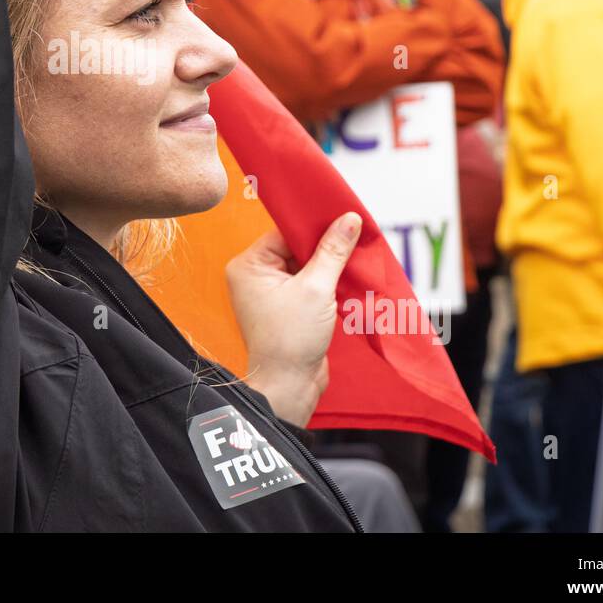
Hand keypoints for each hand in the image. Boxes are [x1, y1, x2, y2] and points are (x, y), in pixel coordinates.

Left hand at [226, 213, 361, 426]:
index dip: (313, 226)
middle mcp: (254, 276)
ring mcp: (270, 292)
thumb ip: (333, 251)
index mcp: (248, 265)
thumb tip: (349, 219)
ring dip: (329, 265)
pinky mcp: (287, 307)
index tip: (342, 216)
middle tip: (354, 235)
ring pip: (305, 265)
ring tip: (355, 257)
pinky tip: (348, 277)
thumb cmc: (292, 339)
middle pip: (295, 247)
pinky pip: (309, 283)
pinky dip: (328, 281)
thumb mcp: (317, 288)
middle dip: (325, 246)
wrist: (290, 386)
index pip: (284, 232)